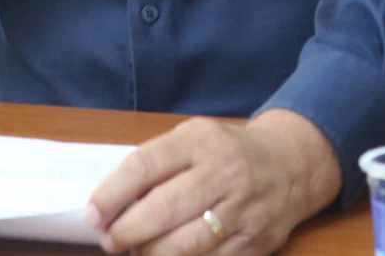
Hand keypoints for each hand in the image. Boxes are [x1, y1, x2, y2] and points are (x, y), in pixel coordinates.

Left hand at [88, 112, 340, 255]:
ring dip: (151, 254)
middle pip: (164, 208)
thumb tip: (111, 207)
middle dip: (128, 231)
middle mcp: (224, 172)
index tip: (92, 215)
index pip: (146, 166)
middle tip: (110, 241)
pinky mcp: (255, 242)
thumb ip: (157, 165)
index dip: (112, 194)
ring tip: (136, 252)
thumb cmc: (227, 153)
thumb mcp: (194, 140)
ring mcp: (243, 210)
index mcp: (201, 140)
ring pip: (185, 244)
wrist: (292, 165)